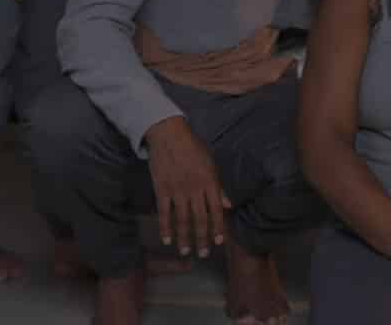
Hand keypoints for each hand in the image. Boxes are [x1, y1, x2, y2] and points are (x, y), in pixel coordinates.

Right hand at [145, 116, 228, 258]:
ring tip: (186, 251)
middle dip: (202, 239)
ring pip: (182, 219)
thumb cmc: (193, 148)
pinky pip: (164, 212)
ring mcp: (177, 190)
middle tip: (203, 254)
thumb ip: (219, 187)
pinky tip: (167, 240)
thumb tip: (228, 205)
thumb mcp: (211, 164)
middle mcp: (195, 189)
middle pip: (200, 219)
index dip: (218, 228)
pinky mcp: (162, 189)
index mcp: (209, 182)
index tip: (218, 243)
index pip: (216, 210)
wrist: (168, 135)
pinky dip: (165, 227)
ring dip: (184, 237)